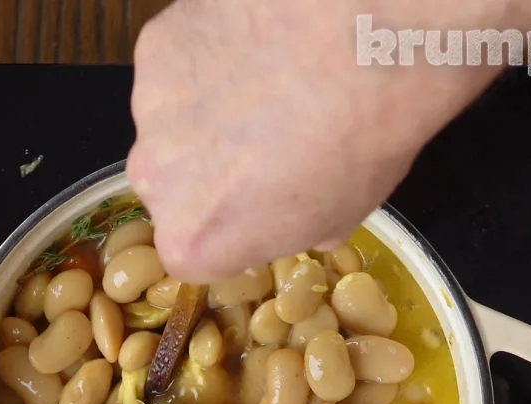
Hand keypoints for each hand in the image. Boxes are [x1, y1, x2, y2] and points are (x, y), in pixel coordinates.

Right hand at [128, 0, 530, 281]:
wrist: (376, 23)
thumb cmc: (371, 134)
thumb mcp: (334, 217)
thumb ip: (281, 225)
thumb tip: (273, 210)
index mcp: (196, 240)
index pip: (187, 253)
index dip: (225, 228)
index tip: (250, 210)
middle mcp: (158, 179)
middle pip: (170, 187)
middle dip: (210, 173)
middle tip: (263, 146)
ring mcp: (155, 107)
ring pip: (172, 123)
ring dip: (208, 115)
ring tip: (269, 90)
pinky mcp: (157, 43)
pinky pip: (176, 70)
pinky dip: (207, 65)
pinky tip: (255, 52)